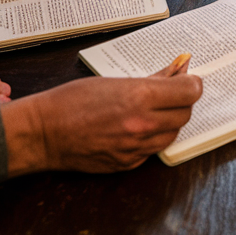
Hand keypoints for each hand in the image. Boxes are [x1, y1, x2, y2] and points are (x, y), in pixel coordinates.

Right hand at [1, 67, 201, 174]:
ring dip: (169, 121)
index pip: (190, 92)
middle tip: (171, 93)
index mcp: (140, 97)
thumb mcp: (115, 81)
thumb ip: (153, 79)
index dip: (193, 84)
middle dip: (182, 102)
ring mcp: (134, 148)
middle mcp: (142, 124)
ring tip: (152, 110)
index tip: (188, 80)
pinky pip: (152, 150)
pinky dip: (151, 138)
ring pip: (171, 134)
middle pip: (185, 114)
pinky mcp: (126, 164)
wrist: (42, 132)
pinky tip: (136, 128)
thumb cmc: (73, 100)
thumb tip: (179, 69)